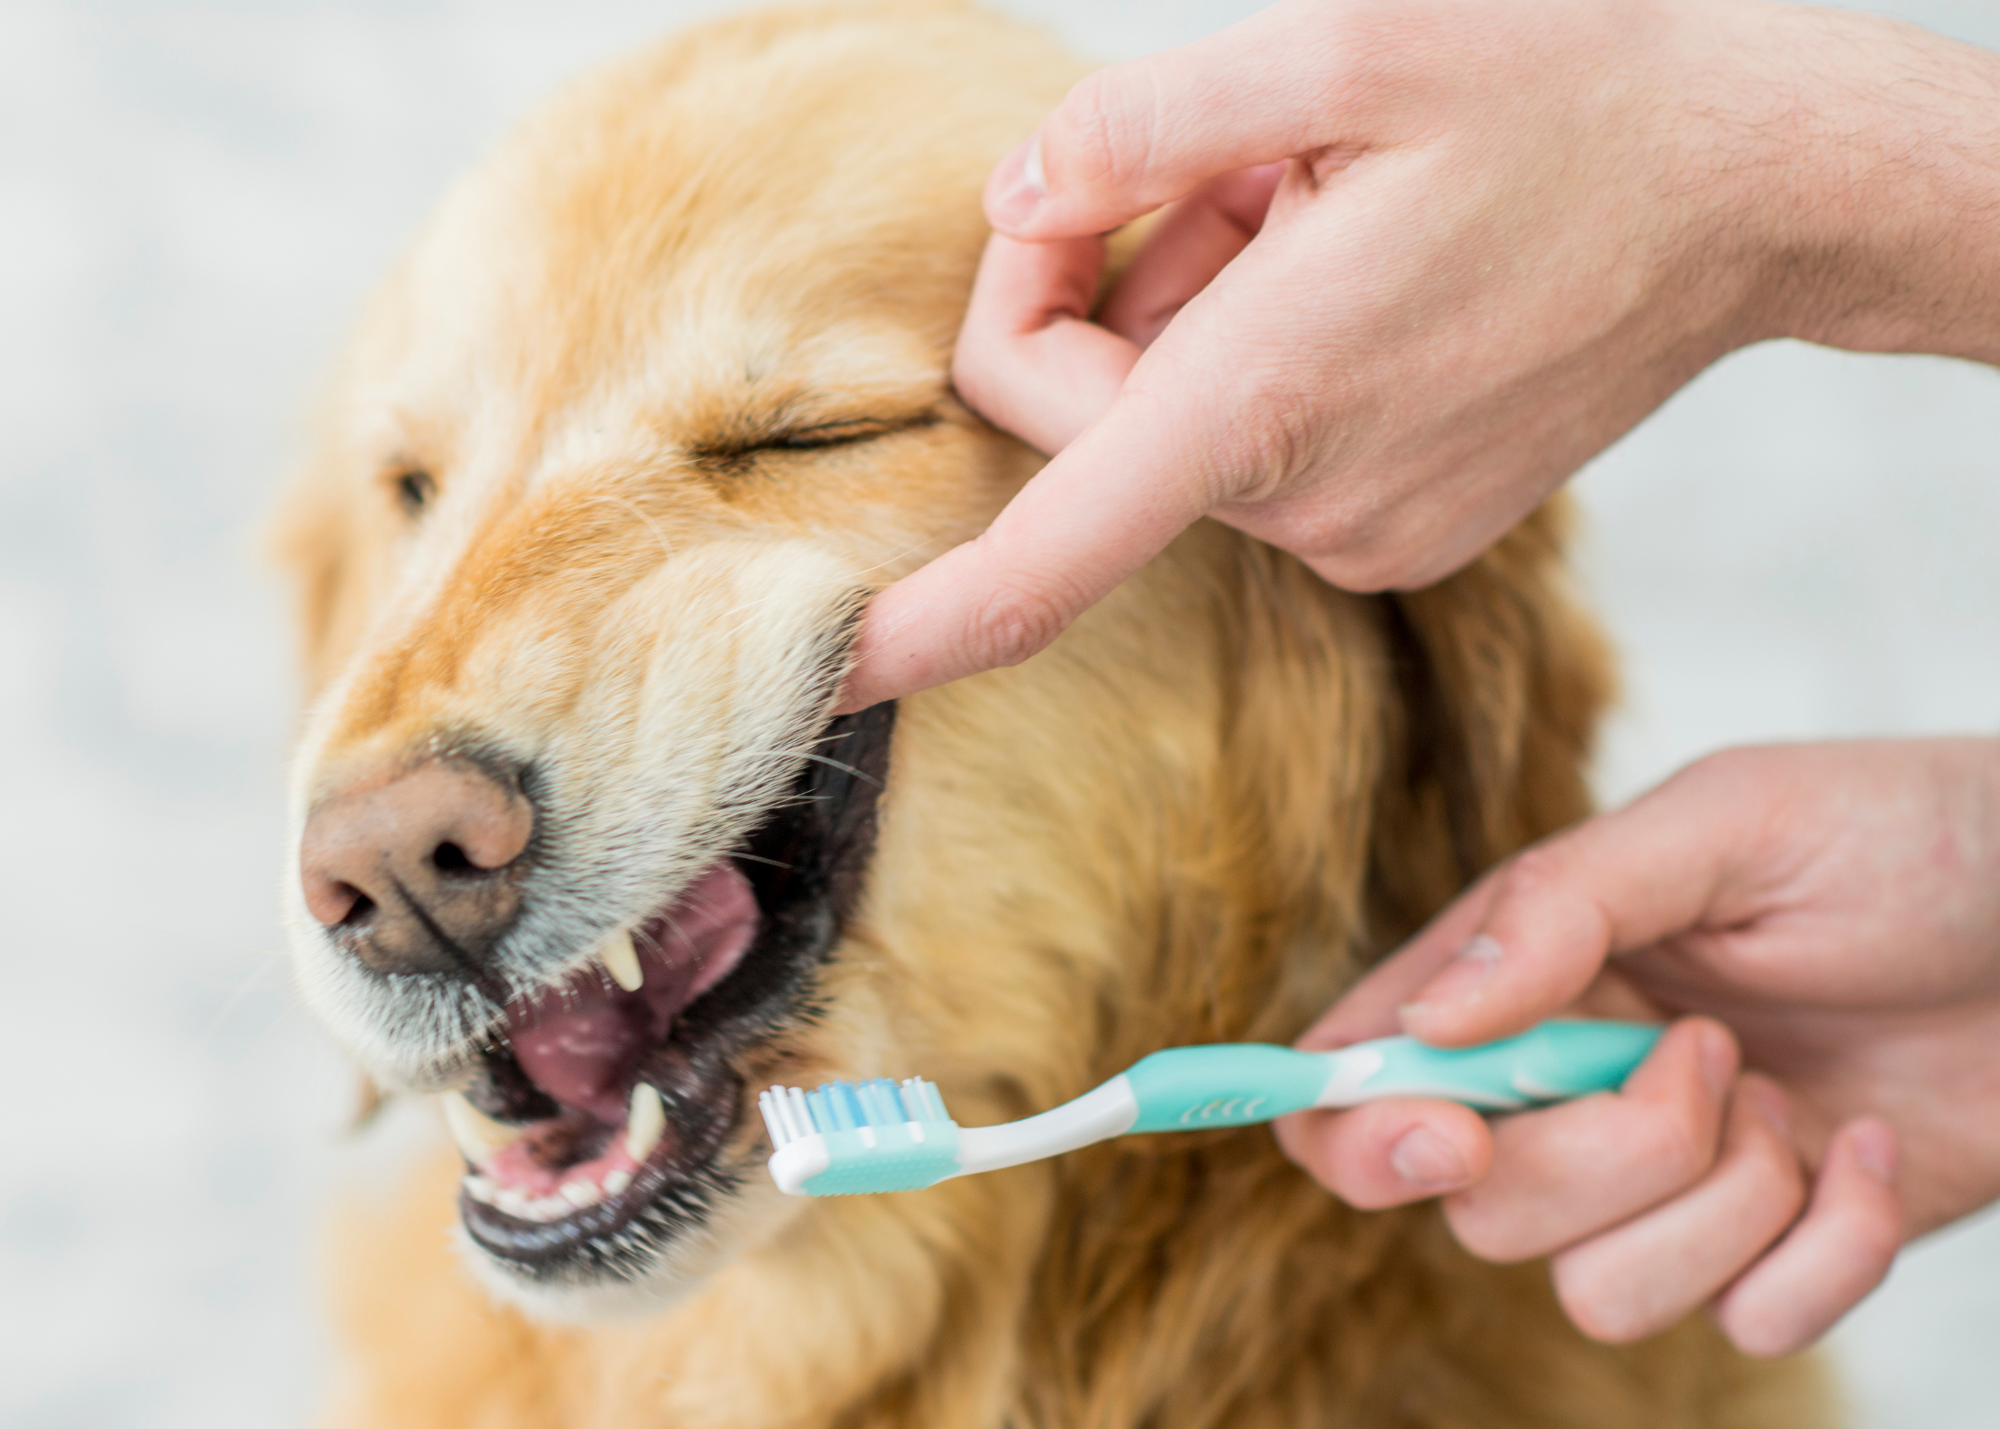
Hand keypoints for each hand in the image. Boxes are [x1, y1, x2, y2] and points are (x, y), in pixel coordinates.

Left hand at [838, 0, 1999, 711]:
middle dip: (1110, 283)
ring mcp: (1356, 533)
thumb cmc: (1567, 91)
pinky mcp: (1397, 531)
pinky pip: (1249, 450)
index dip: (916, 630)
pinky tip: (1361, 273)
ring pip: (1170, 426)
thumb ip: (1132, 125)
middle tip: (1240, 172)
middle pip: (1083, 420)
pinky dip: (1259, 357)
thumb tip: (1017, 199)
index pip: (1043, 560)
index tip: (823, 675)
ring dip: (1197, 308)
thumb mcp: (1335, 42)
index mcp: (1262, 400)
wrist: (1754, 183)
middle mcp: (1301, 500)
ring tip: (1325, 213)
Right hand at [1274, 738, 1999, 1354]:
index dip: (1355, 1130)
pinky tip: (1877, 1148)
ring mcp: (1675, 1179)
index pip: (1358, 1079)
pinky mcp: (1779, 1247)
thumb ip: (1557, 907)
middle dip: (1601, 1154)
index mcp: (1525, 975)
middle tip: (1707, 1052)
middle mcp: (1574, 1087)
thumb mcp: (1725, 823)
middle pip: (1476, 1206)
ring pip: (1596, 1291)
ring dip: (1719, 1207)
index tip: (1445, 1132)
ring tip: (1791, 1098)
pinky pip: (1748, 1323)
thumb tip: (1421, 1020)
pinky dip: (1829, 1248)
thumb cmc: (1902, 834)